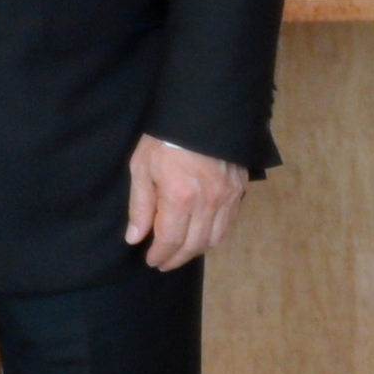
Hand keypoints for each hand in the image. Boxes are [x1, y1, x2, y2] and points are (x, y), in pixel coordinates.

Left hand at [125, 133, 244, 270]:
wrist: (201, 111)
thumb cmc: (165, 138)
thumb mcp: (142, 167)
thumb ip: (140, 206)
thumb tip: (135, 237)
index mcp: (180, 197)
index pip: (170, 240)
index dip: (160, 255)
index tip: (151, 260)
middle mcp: (207, 202)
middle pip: (193, 245)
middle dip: (176, 258)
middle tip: (163, 262)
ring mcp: (227, 198)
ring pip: (214, 239)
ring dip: (196, 251)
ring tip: (181, 253)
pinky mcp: (239, 191)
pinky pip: (228, 224)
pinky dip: (214, 236)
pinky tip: (202, 236)